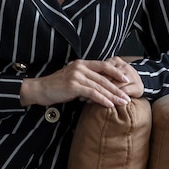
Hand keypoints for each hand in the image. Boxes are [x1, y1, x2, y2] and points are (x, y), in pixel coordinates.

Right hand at [20, 57, 141, 108]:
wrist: (40, 89)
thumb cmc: (55, 86)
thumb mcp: (72, 79)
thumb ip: (85, 80)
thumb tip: (98, 89)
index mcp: (81, 63)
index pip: (103, 65)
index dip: (116, 72)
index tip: (127, 79)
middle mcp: (80, 67)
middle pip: (104, 77)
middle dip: (118, 88)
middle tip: (128, 96)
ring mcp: (77, 75)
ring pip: (100, 86)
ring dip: (113, 95)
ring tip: (123, 102)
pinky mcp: (73, 85)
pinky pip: (92, 93)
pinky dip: (103, 99)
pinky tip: (110, 105)